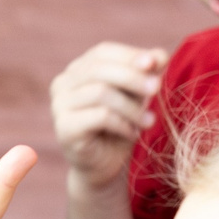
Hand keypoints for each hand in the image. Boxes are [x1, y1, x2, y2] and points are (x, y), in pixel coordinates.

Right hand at [51, 42, 166, 189]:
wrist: (105, 166)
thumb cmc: (121, 126)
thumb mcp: (137, 96)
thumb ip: (147, 73)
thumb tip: (160, 55)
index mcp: (77, 69)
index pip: (102, 52)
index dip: (129, 55)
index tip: (156, 62)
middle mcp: (62, 83)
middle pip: (100, 70)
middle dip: (133, 78)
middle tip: (157, 89)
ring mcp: (59, 106)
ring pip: (100, 93)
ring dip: (131, 107)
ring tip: (149, 121)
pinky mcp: (64, 128)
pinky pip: (99, 116)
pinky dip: (123, 123)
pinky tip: (133, 133)